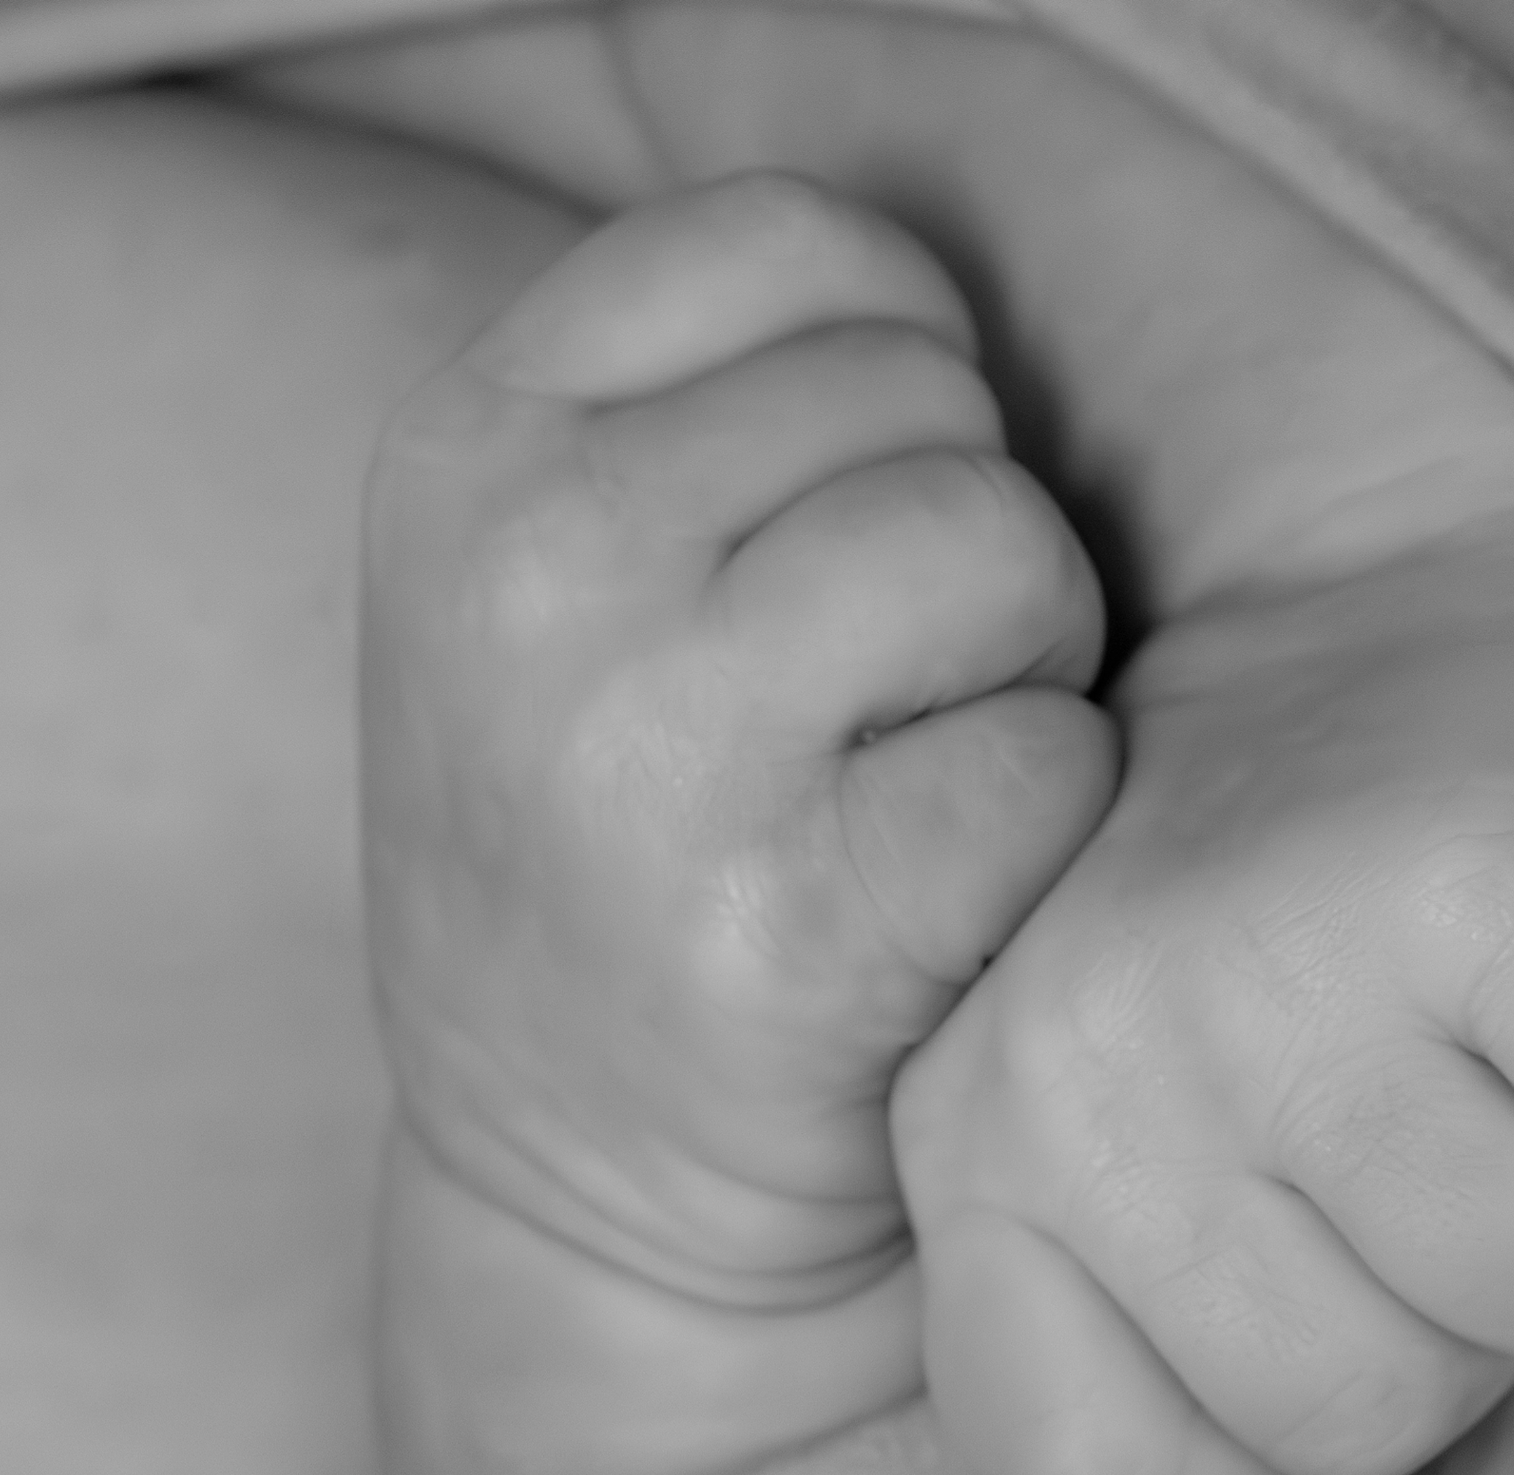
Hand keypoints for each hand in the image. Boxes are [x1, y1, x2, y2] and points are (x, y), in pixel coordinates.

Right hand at [361, 172, 1116, 1474]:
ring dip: (1024, 664)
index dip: (898, 349)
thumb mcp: (540, 585)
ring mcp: (653, 753)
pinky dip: (1045, 821)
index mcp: (464, 452)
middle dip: (963, 528)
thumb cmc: (613, 846)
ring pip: (1002, 550)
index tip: (864, 486)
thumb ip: (699, 408)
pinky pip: (1049, 756)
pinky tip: (938, 893)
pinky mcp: (798, 928)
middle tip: (883, 684)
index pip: (790, 240)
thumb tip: (953, 311)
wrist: (582, 1195)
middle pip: (923, 398)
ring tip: (919, 769)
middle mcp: (532, 578)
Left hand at [895, 522, 1513, 1474]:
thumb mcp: (1116, 1119)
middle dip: (1447, 1310)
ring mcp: (1290, 954)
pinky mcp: (1510, 871)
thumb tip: (1267, 1451)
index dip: (1240, 1419)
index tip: (1282, 1246)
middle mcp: (1088, 1051)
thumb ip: (1128, 1318)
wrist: (1379, 583)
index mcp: (974, 1139)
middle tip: (1431, 1112)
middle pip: (1367, 1414)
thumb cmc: (1265, 913)